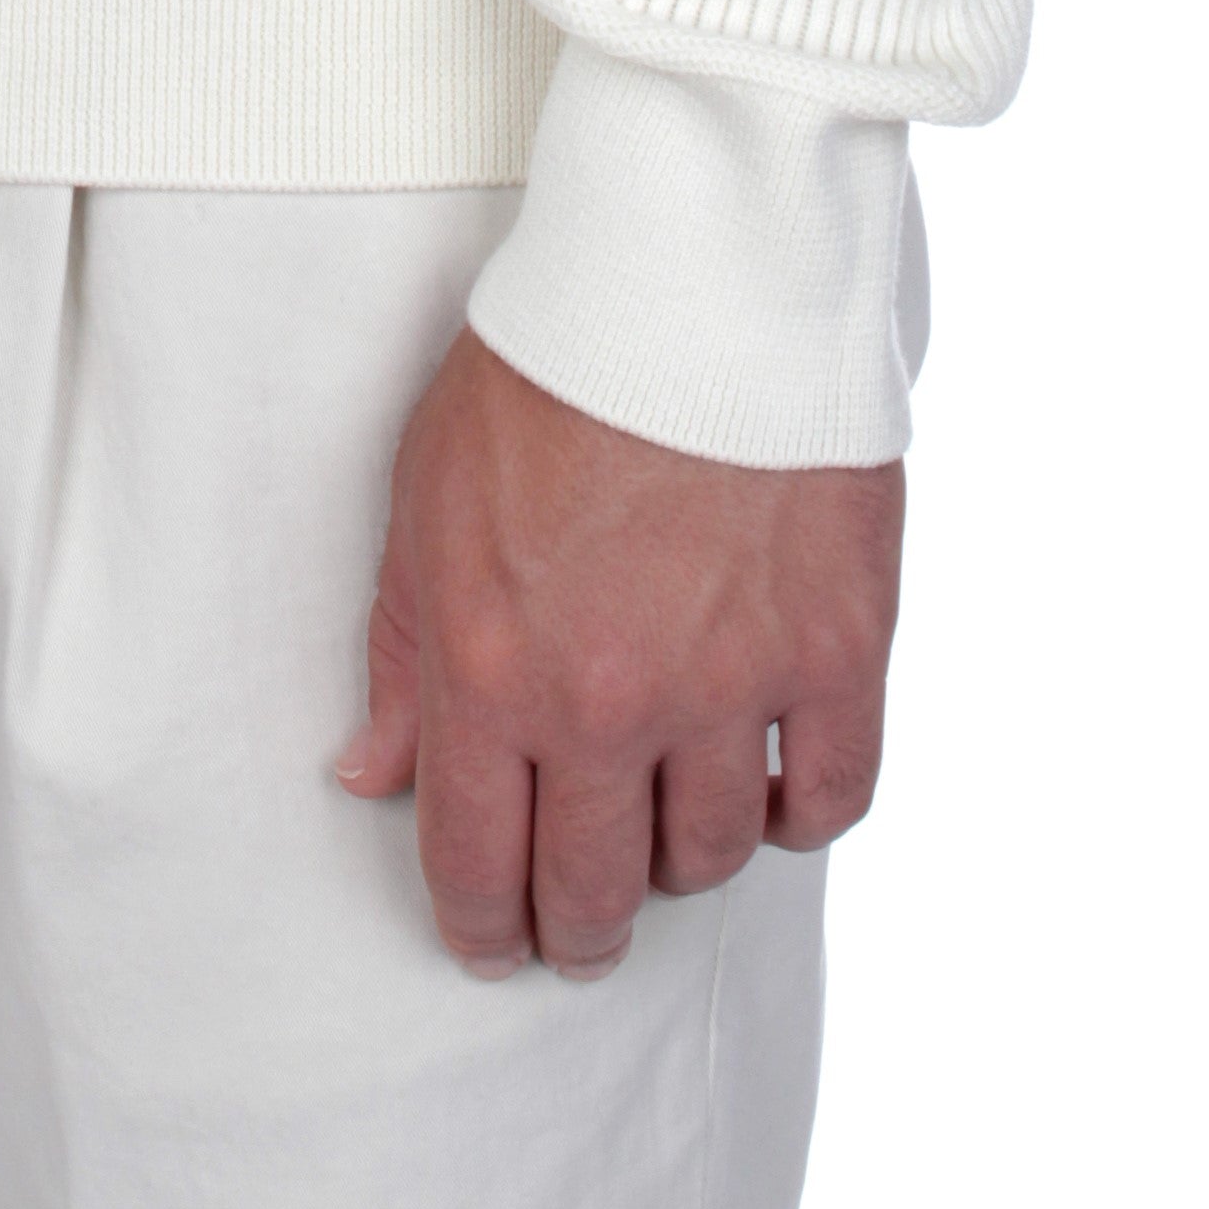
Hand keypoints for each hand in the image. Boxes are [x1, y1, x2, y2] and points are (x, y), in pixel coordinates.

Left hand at [334, 327, 899, 978]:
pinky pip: (827, 800)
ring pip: (706, 857)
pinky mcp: (836, 651)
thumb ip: (398, 645)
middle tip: (579, 926)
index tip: (491, 940)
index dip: (481, 926)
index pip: (476, 863)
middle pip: (594, 890)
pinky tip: (765, 789)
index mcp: (490, 665)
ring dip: (678, 862)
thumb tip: (372, 771)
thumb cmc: (548, 364)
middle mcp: (607, 701)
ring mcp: (729, 685)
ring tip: (664, 832)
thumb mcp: (424, 492)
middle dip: (576, 927)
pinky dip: (794, 815)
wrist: (692, 268)